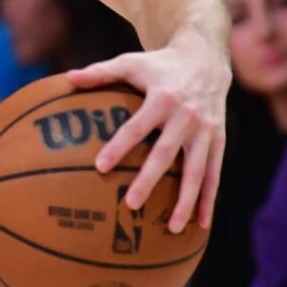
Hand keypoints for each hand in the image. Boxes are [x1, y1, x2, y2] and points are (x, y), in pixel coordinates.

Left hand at [68, 29, 229, 231]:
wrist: (206, 58)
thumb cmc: (158, 64)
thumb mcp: (130, 62)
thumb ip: (100, 72)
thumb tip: (67, 78)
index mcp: (162, 98)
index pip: (136, 126)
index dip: (119, 146)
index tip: (99, 166)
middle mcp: (187, 116)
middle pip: (166, 153)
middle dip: (149, 180)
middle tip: (131, 204)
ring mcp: (206, 131)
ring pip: (197, 171)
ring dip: (187, 200)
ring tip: (174, 228)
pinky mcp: (218, 140)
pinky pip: (214, 174)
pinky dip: (209, 199)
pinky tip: (201, 224)